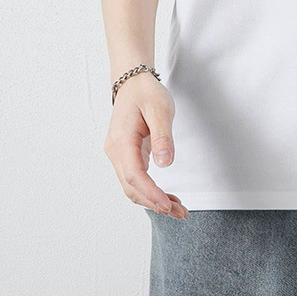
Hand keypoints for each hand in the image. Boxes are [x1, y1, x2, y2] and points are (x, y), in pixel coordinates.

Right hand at [103, 73, 187, 218]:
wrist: (132, 82)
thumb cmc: (146, 93)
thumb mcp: (160, 109)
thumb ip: (163, 136)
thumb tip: (165, 164)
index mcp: (121, 140)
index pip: (134, 175)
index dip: (151, 193)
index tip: (167, 207)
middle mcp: (115, 151)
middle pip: (132, 187)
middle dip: (155, 203)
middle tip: (181, 213)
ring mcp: (119, 155)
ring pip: (133, 186)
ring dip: (153, 200)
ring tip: (178, 209)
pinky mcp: (126, 155)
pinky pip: (136, 178)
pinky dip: (151, 190)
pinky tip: (167, 197)